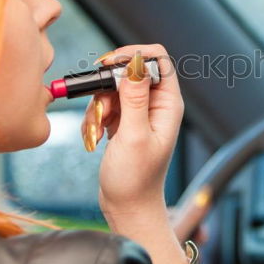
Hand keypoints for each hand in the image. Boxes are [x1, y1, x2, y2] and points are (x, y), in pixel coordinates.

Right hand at [80, 44, 188, 263]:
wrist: (127, 208)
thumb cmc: (135, 180)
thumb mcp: (133, 136)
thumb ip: (134, 99)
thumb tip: (135, 64)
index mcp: (168, 104)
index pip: (158, 59)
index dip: (133, 55)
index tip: (108, 65)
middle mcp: (157, 105)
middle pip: (130, 71)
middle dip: (108, 86)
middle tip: (101, 110)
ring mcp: (141, 113)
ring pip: (113, 88)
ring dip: (99, 106)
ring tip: (98, 131)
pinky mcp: (126, 121)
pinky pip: (106, 104)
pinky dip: (96, 118)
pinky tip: (95, 138)